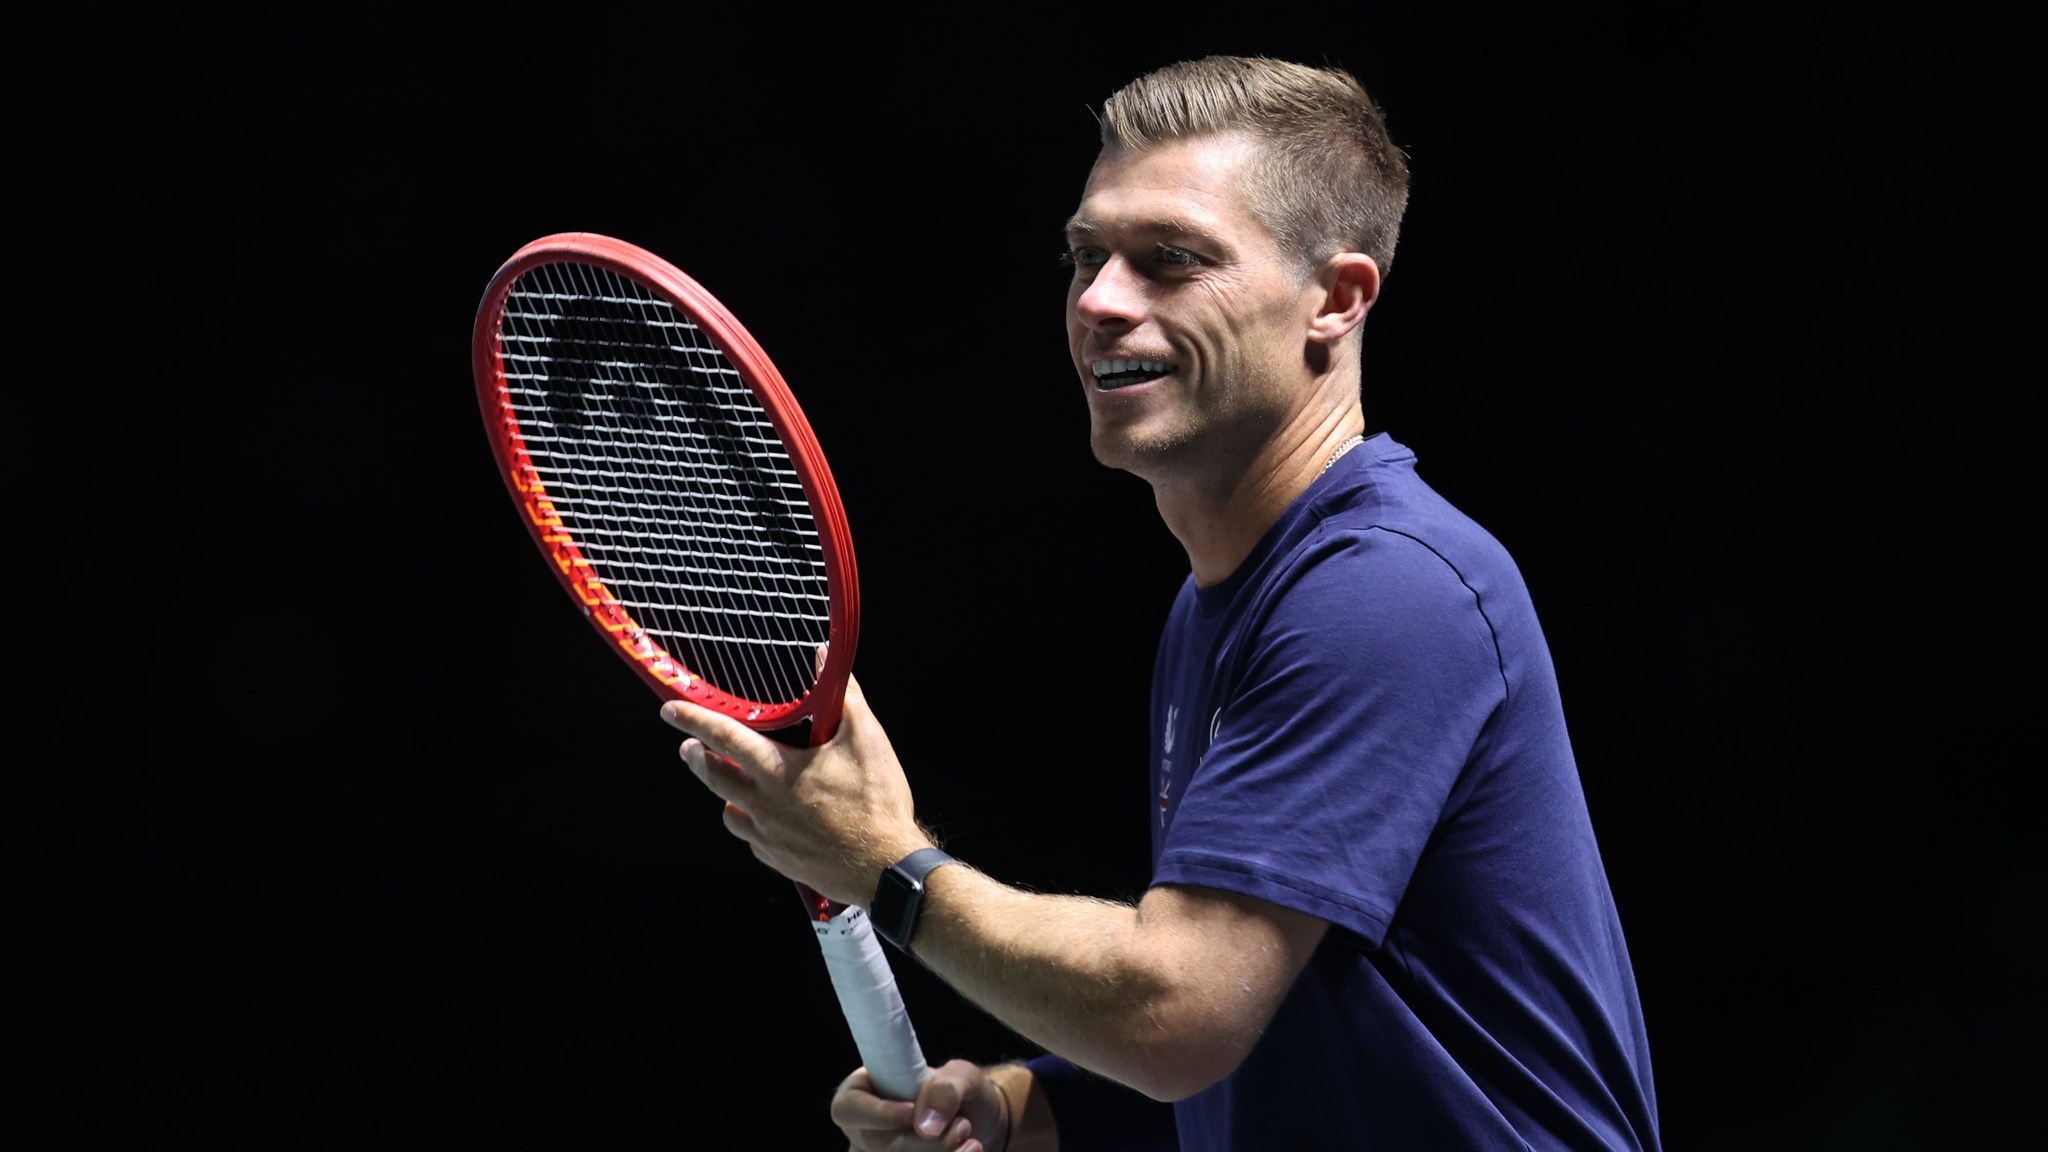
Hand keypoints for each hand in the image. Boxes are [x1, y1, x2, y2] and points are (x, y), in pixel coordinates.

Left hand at [661, 671, 928, 907]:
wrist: (885, 868)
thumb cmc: (877, 802)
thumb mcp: (867, 740)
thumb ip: (844, 697)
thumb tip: (824, 658)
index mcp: (778, 771)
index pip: (725, 737)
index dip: (694, 719)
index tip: (669, 710)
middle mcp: (764, 805)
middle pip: (713, 776)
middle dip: (696, 757)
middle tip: (689, 746)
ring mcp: (768, 836)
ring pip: (730, 810)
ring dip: (726, 792)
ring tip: (735, 782)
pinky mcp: (778, 859)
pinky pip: (753, 837)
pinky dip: (753, 822)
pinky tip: (769, 817)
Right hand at [831, 1060, 1006, 1151]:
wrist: (980, 1123)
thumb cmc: (960, 1091)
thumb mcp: (960, 1076)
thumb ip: (945, 1089)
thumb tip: (925, 1126)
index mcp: (863, 1091)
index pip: (848, 1108)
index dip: (878, 1114)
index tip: (912, 1112)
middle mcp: (863, 1130)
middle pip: (876, 1145)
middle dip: (923, 1142)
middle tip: (962, 1126)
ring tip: (969, 1139)